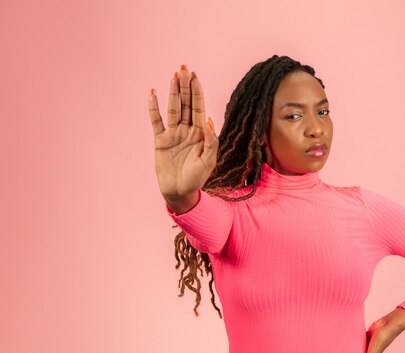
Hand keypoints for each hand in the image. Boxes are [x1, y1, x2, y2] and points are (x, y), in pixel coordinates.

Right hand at [148, 64, 218, 198]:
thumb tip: (209, 121)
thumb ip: (211, 142)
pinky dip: (153, 107)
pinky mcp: (160, 140)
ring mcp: (173, 134)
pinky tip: (153, 93)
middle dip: (186, 86)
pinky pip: (156, 121)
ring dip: (173, 92)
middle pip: (187, 103)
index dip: (197, 92)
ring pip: (173, 108)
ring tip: (174, 75)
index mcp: (201, 134)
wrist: (179, 192)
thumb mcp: (208, 161)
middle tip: (184, 68)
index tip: (195, 77)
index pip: (199, 108)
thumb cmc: (197, 178)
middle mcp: (187, 130)